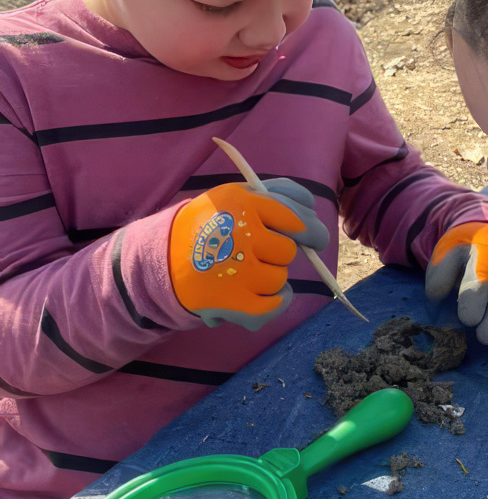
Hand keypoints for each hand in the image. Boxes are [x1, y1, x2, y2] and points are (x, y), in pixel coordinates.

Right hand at [169, 178, 328, 329]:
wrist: (162, 257)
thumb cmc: (210, 223)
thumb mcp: (235, 195)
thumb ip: (275, 193)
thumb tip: (311, 208)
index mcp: (243, 203)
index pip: (294, 216)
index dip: (311, 228)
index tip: (314, 237)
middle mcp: (240, 234)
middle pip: (288, 250)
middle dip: (282, 252)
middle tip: (265, 253)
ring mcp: (236, 269)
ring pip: (281, 277)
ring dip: (273, 276)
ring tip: (247, 270)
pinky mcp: (230, 300)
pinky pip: (273, 305)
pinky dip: (278, 302)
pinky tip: (274, 295)